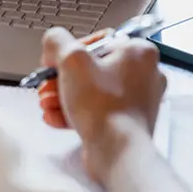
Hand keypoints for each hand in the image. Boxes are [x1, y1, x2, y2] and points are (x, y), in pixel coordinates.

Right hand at [37, 27, 165, 182]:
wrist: (117, 151)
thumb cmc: (104, 107)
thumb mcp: (70, 60)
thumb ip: (57, 41)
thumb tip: (54, 41)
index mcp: (138, 52)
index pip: (97, 40)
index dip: (69, 51)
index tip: (57, 61)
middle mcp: (144, 74)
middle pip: (90, 68)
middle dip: (62, 78)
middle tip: (48, 85)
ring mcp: (137, 100)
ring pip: (91, 90)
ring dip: (64, 96)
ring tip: (48, 104)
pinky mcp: (128, 121)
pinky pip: (96, 110)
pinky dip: (74, 112)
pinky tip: (56, 117)